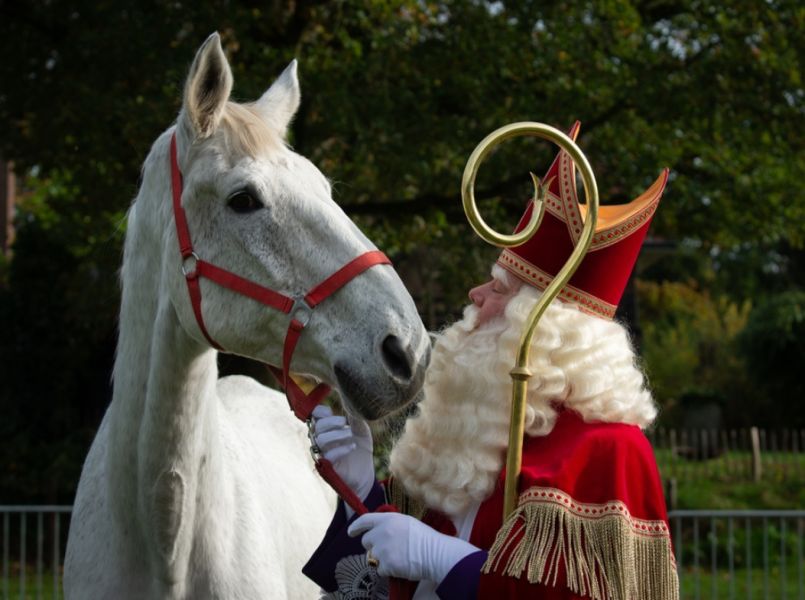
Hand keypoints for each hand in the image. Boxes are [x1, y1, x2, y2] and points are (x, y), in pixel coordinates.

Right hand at [311, 405, 374, 504]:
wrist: (365, 475)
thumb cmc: (360, 451)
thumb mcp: (361, 432)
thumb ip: (355, 420)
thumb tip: (352, 404)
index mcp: (327, 430)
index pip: (314, 417)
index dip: (320, 411)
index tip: (331, 410)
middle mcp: (321, 441)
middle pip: (317, 426)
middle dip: (331, 421)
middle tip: (345, 423)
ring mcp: (322, 455)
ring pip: (320, 440)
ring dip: (336, 434)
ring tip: (350, 435)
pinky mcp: (327, 467)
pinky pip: (328, 455)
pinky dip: (341, 449)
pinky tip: (352, 447)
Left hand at [347, 512, 479, 582]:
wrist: (435, 553)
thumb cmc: (424, 538)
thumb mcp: (406, 523)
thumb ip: (390, 525)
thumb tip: (377, 531)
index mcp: (388, 519)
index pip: (365, 520)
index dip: (356, 526)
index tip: (351, 532)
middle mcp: (382, 532)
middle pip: (366, 541)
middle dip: (373, 546)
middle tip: (387, 549)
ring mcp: (383, 549)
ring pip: (372, 557)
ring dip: (381, 559)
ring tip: (398, 557)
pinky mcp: (386, 564)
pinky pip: (380, 570)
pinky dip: (387, 570)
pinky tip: (400, 566)